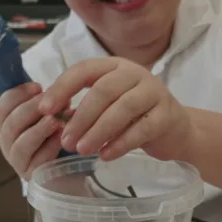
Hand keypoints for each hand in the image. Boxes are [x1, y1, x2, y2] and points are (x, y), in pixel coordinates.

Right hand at [0, 82, 64, 178]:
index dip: (17, 95)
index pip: (1, 108)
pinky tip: (61, 137)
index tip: (38, 87)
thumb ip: (46, 102)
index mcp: (6, 125)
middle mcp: (7, 143)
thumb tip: (56, 91)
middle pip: (10, 125)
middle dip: (30, 110)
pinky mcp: (32, 176)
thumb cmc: (56, 136)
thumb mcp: (49, 114)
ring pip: (21, 145)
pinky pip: (37, 161)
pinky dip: (50, 147)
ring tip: (55, 121)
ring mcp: (18, 162)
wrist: (69, 169)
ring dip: (38, 130)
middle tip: (51, 103)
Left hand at [38, 58, 191, 161]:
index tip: (45, 109)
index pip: (84, 70)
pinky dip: (120, 143)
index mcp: (115, 66)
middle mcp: (135, 74)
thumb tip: (50, 117)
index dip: (62, 88)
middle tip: (66, 140)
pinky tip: (105, 155)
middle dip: (80, 117)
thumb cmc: (135, 115)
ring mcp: (154, 93)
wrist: (176, 129)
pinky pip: (141, 129)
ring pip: (122, 109)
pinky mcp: (166, 116)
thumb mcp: (108, 104)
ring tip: (82, 149)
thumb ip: (84, 106)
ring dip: (98, 131)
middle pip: (103, 91)